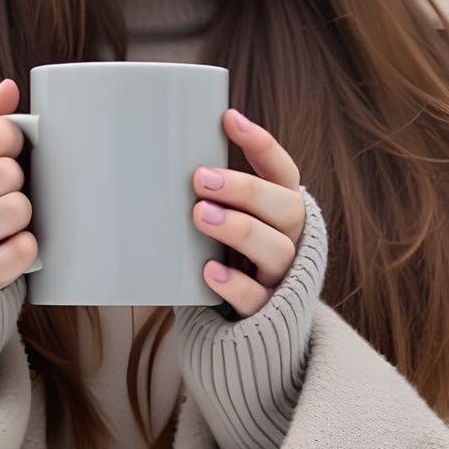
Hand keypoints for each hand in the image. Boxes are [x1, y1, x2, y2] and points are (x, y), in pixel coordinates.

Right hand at [0, 79, 36, 288]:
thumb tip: (10, 87)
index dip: (11, 138)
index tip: (5, 148)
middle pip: (6, 173)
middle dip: (16, 177)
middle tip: (3, 186)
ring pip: (15, 211)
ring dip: (21, 212)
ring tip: (4, 213)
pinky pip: (18, 254)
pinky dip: (23, 247)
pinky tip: (10, 242)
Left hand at [191, 107, 306, 317]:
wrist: (251, 330)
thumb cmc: (230, 258)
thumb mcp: (230, 221)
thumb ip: (214, 196)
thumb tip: (157, 151)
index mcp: (283, 211)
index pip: (284, 172)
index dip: (262, 145)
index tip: (229, 118)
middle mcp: (291, 240)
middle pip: (286, 208)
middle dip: (245, 189)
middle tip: (200, 178)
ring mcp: (282, 279)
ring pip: (277, 249)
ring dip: (239, 228)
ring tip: (200, 215)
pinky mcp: (267, 314)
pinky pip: (256, 298)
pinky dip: (233, 284)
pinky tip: (207, 270)